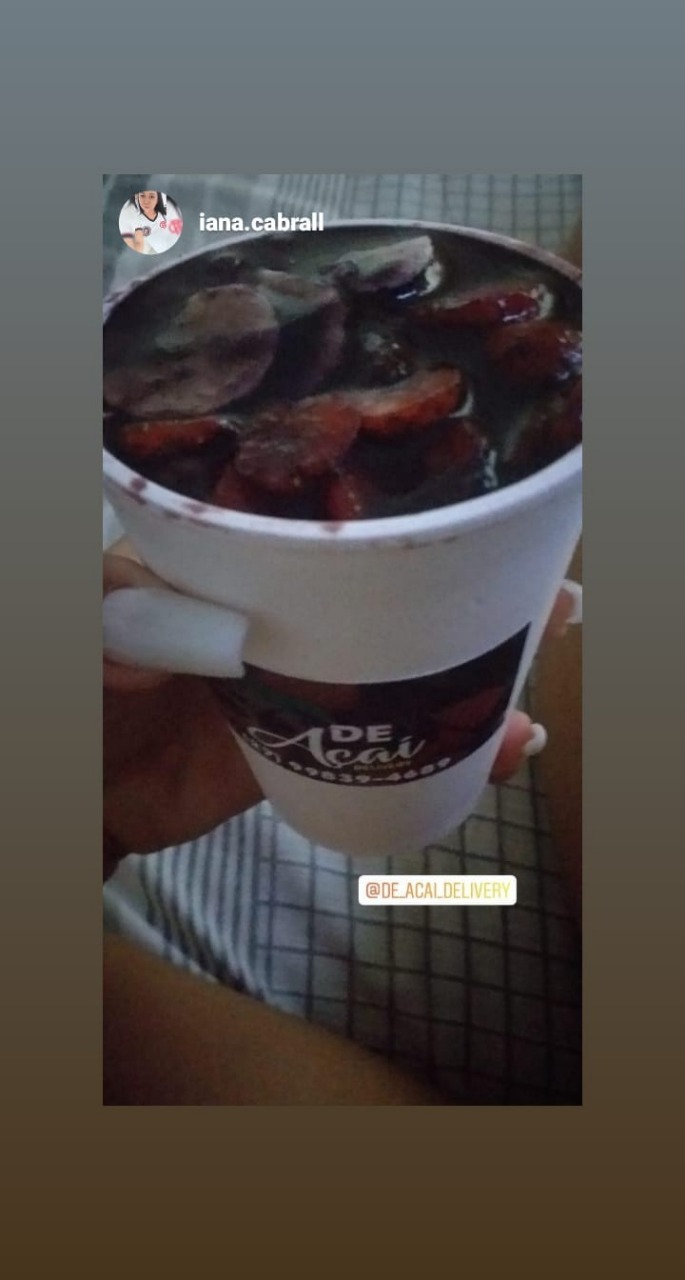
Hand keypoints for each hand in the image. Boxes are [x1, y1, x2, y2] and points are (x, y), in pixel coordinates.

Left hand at [103, 544, 579, 876]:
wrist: (83, 794)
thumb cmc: (79, 689)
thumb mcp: (89, 624)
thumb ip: (124, 608)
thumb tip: (218, 635)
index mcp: (237, 554)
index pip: (332, 510)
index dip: (408, 506)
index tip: (478, 505)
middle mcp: (285, 604)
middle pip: (396, 582)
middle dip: (478, 581)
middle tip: (554, 591)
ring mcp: (306, 675)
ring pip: (410, 657)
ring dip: (484, 658)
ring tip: (550, 649)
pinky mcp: (314, 743)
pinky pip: (395, 742)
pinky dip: (452, 745)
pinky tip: (509, 746)